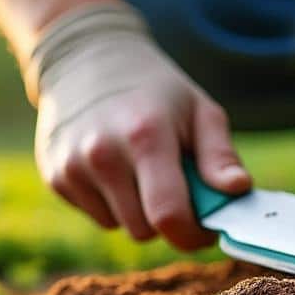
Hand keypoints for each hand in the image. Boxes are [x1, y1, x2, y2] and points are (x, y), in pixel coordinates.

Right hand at [28, 1, 250, 249]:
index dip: (193, 235)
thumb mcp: (199, 111)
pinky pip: (97, 216)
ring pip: (120, 227)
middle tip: (178, 192)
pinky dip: (113, 204)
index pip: (169, 215)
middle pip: (144, 230)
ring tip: (143, 173)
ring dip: (139, 213)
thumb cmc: (157, 92)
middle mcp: (103, 154)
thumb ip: (220, 155)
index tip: (206, 229)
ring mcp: (73, 167)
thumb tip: (238, 190)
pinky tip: (115, 170)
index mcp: (146, 136)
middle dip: (168, 221)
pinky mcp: (56, 176)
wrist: (87, 60)